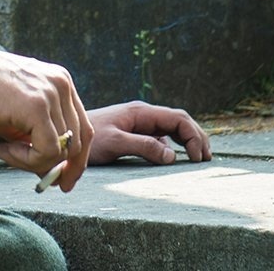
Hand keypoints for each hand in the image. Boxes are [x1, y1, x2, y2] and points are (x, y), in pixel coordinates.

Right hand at [0, 30, 93, 190]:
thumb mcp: (15, 115)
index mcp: (60, 84)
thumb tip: (51, 172)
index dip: (77, 160)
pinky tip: (1, 148)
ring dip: (32, 162)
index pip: (83, 129)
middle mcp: (61, 85)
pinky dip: (25, 160)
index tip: (63, 180)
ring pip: (61, 151)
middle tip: (40, 181)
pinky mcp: (35, 106)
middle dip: (60, 168)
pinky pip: (46, 151)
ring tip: (4, 151)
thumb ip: (37, 136)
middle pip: (78, 142)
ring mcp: (51, 93)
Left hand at [86, 101, 209, 165]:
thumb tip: (172, 156)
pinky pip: (160, 139)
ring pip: (171, 130)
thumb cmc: (87, 140)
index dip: (193, 136)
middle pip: (179, 121)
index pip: (178, 118)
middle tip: (207, 159)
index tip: (198, 158)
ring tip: (198, 159)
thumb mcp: (115, 143)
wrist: (66, 138)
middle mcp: (143, 115)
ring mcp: (139, 124)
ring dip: (187, 141)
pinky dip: (173, 148)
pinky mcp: (133, 134)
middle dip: (196, 137)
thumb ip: (143, 146)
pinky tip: (174, 161)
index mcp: (141, 112)